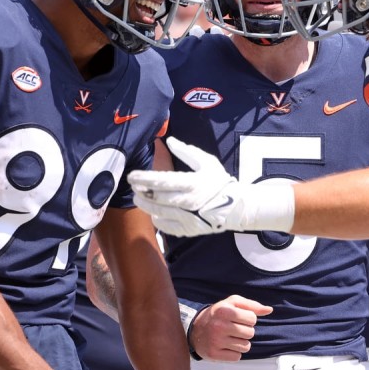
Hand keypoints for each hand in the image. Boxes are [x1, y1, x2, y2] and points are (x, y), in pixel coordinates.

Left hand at [128, 138, 294, 236]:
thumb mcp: (206, 161)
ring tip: (138, 198)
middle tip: (133, 186)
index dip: (144, 178)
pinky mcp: (188, 229)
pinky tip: (154, 213)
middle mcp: (188, 202)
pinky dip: (158, 220)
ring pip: (159, 212)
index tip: (132, 176)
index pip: (162, 180)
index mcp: (192, 183)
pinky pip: (167, 226)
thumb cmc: (219, 181)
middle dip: (142, 192)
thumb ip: (186, 151)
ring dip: (145, 205)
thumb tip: (169, 140)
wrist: (236, 206)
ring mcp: (188, 217)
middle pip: (157, 198)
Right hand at [190, 295, 272, 361]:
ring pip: (245, 346)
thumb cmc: (218, 314)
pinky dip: (234, 353)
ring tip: (229, 337)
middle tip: (234, 329)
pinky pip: (237, 357)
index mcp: (224, 311)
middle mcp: (219, 326)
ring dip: (240, 343)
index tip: (238, 319)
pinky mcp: (213, 354)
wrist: (195, 330)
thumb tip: (269, 310)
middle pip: (250, 333)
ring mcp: (215, 341)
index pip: (252, 319)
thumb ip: (252, 305)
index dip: (248, 319)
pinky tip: (225, 346)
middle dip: (245, 331)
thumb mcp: (232, 303)